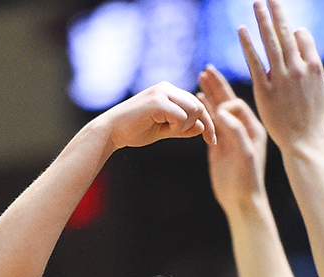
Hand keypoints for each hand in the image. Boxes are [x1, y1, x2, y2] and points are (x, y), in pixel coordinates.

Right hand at [99, 81, 215, 152]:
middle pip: (199, 106)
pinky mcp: (158, 101)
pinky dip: (176, 128)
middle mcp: (167, 88)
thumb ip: (183, 129)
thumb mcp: (164, 131)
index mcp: (169, 91)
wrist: (111, 131)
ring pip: (193, 110)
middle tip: (177, 136)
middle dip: (197, 126)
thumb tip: (202, 127)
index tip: (212, 141)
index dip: (208, 123)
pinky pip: (182, 116)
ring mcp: (162, 92)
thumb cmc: (135, 131)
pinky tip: (162, 130)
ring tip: (166, 131)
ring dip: (184, 127)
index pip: (197, 104)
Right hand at [200, 66, 268, 212]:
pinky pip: (210, 123)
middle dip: (217, 86)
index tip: (215, 100)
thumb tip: (221, 110)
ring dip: (209, 94)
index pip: (238, 105)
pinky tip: (197, 99)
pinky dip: (203, 110)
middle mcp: (242, 129)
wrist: (242, 202)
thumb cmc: (248, 180)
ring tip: (200, 77)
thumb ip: (235, 130)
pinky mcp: (219, 146)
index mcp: (253, 128)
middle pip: (227, 101)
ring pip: (217, 110)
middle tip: (206, 69)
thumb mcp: (244, 154)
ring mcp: (230, 137)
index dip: (225, 100)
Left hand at [238, 0, 323, 155]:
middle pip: (286, 34)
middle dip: (277, 13)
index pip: (303, 37)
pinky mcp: (265, 90)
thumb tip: (308, 49)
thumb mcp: (323, 90)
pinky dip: (248, 45)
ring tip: (256, 4)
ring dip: (262, 21)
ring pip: (270, 43)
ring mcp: (281, 79)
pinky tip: (242, 30)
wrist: (304, 141)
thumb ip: (315, 68)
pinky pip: (255, 62)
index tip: (288, 28)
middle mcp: (298, 69)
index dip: (295, 32)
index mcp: (314, 66)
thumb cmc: (314, 118)